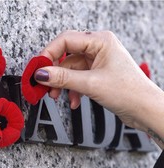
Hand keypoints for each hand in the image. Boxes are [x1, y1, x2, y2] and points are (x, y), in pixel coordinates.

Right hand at [34, 30, 163, 147]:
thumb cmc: (129, 92)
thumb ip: (63, 78)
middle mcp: (98, 48)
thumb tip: (41, 74)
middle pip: (66, 55)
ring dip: (62, 84)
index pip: (65, 40)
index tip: (38, 69)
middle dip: (54, 72)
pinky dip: (72, 90)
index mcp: (100, 41)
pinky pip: (77, 78)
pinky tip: (74, 101)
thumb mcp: (91, 84)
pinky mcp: (97, 73)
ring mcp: (97, 61)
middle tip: (44, 85)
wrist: (145, 110)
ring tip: (57, 96)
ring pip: (70, 69)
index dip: (48, 54)